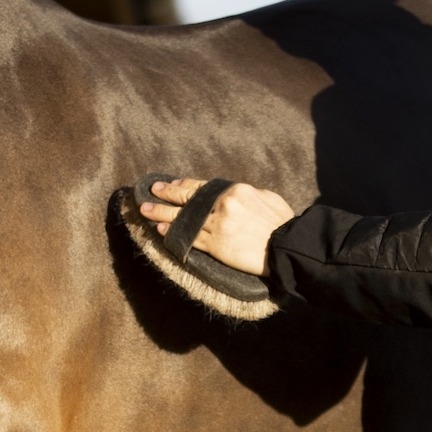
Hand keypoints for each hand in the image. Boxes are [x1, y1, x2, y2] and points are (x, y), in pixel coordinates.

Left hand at [138, 179, 295, 276]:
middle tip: (150, 191)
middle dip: (165, 194)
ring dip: (161, 214)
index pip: (201, 186)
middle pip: (187, 198)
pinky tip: (160, 228)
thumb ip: (246, 194)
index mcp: (235, 189)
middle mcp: (222, 204)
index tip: (169, 184)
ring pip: (183, 218)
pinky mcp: (216, 245)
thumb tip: (233, 196)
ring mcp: (217, 224)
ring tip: (145, 210)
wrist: (286, 246)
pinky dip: (172, 232)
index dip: (182, 185)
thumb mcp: (266, 198)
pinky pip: (189, 237)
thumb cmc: (281, 222)